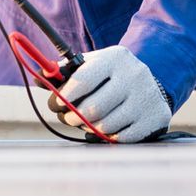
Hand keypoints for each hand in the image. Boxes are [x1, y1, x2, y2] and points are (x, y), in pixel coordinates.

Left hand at [47, 45, 172, 141]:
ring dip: (89, 128)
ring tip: (84, 122)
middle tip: (67, 118)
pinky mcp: (156, 117)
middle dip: (73, 117)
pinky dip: (108, 136)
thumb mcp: (91, 64)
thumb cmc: (110, 74)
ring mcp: (147, 98)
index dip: (66, 96)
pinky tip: (104, 128)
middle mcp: (134, 75)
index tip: (57, 103)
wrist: (154, 80)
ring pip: (106, 125)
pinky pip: (122, 137)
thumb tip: (39, 78)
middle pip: (94, 108)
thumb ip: (63, 71)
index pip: (84, 80)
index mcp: (114, 58)